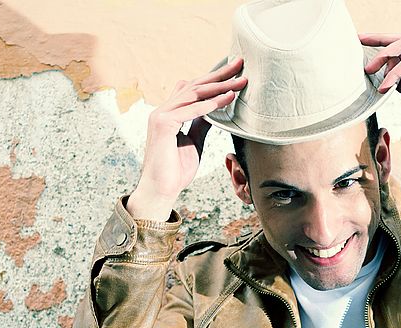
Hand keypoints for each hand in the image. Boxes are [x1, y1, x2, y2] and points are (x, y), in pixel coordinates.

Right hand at [129, 58, 247, 218]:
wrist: (161, 189)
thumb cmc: (176, 169)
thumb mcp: (195, 141)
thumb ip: (202, 123)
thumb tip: (216, 109)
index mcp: (170, 113)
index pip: (193, 89)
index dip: (214, 79)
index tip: (234, 71)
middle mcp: (163, 110)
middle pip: (195, 86)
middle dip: (219, 75)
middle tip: (240, 64)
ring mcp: (161, 115)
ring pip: (194, 94)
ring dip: (219, 87)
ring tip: (240, 81)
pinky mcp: (162, 124)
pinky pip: (191, 110)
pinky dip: (211, 104)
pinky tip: (228, 98)